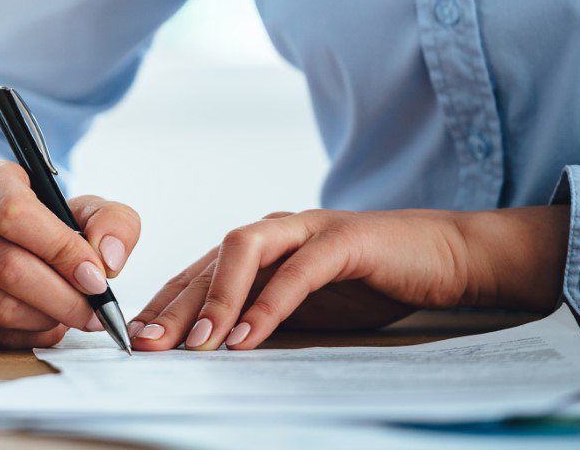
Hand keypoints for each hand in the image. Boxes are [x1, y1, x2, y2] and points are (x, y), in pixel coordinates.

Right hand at [0, 159, 140, 348]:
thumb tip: (109, 261)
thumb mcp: (81, 210)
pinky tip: (37, 323)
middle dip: (65, 298)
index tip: (97, 278)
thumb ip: (112, 223)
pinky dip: (23, 338)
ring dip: (47, 320)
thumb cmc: (41, 226)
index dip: (60, 251)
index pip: (14, 214)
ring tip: (67, 314)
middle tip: (95, 312)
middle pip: (9, 268)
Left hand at [130, 205, 569, 351]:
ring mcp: (307, 229)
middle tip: (147, 345)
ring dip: (216, 300)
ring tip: (197, 345)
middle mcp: (275, 229)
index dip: (164, 304)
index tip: (135, 340)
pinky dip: (269, 304)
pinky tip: (250, 338)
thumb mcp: (307, 307)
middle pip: (209, 261)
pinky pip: (298, 270)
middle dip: (174, 305)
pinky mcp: (344, 239)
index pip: (199, 272)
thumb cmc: (371, 282)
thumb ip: (263, 316)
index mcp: (261, 246)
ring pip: (243, 251)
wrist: (444, 258)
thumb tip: (213, 351)